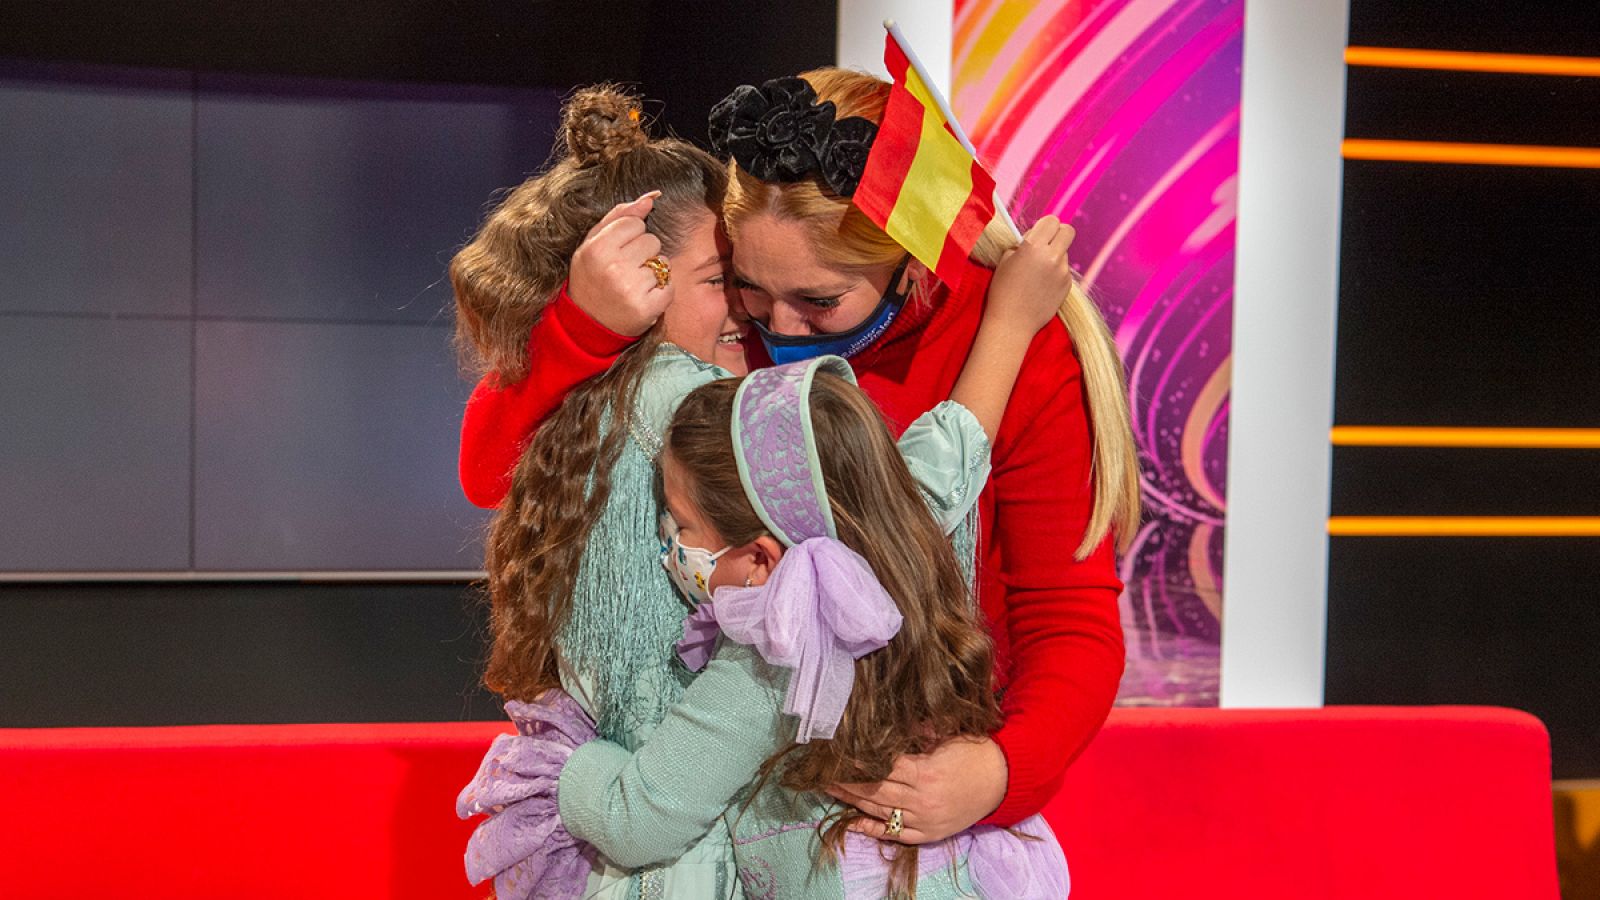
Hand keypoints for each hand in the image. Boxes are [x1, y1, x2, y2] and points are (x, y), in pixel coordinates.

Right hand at [568, 191, 672, 336]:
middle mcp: (613, 267)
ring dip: (653, 272)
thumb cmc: (592, 277)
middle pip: (652, 240)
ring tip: (634, 284)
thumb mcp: (593, 244)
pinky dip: (661, 291)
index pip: (635, 222)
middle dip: (643, 253)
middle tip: (626, 270)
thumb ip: (619, 216)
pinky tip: (643, 297)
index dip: (630, 236)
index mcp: (596, 249)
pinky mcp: (647, 308)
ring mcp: (631, 289)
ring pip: (662, 262)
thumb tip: (651, 197)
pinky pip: (670, 286)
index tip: (618, 251)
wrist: (588, 324)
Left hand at [825, 735, 1007, 843]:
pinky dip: (873, 828)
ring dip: (852, 800)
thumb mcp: (947, 735)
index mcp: (925, 770)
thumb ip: (917, 730)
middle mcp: (922, 798)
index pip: (881, 766)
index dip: (856, 760)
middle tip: (821, 771)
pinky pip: (895, 833)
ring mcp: (924, 819)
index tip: (835, 752)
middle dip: (845, 781)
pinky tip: (853, 822)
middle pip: (874, 789)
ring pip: (880, 810)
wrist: (1003, 780)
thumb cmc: (974, 752)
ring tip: (830, 789)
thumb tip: (887, 722)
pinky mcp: (929, 833)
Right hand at [985, 215, 1076, 338]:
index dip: (1045, 226)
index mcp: (1033, 246)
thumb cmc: (1003, 291)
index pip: (1052, 221)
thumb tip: (1036, 238)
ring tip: (1037, 274)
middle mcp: (1052, 256)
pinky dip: (1055, 274)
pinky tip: (1041, 286)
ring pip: (1064, 253)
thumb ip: (1023, 245)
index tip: (1038, 233)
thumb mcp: (1005, 260)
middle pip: (1067, 231)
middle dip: (1058, 234)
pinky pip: (1064, 270)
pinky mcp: (1067, 285)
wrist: (1012, 323)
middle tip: (1046, 244)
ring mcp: (1062, 271)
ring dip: (1054, 256)